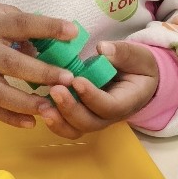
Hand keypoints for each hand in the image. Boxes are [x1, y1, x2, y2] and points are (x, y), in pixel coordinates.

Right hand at [0, 3, 78, 128]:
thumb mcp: (1, 14)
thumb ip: (26, 29)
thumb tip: (55, 46)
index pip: (21, 25)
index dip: (47, 28)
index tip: (72, 32)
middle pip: (11, 64)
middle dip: (41, 72)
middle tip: (68, 79)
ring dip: (26, 103)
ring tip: (50, 108)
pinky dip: (10, 118)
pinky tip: (32, 123)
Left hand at [36, 40, 158, 139]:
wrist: (138, 80)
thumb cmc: (138, 67)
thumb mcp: (138, 56)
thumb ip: (122, 53)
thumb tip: (102, 49)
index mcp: (127, 101)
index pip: (109, 106)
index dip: (92, 96)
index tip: (77, 80)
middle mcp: (110, 116)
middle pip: (89, 123)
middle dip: (70, 109)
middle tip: (55, 89)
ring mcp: (95, 119)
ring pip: (76, 129)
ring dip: (58, 120)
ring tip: (42, 105)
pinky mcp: (81, 116)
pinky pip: (67, 125)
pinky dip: (53, 120)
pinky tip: (40, 106)